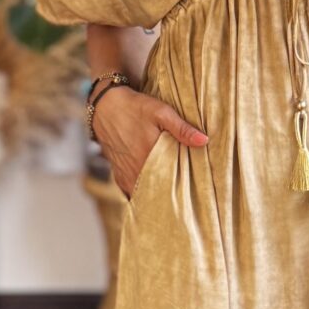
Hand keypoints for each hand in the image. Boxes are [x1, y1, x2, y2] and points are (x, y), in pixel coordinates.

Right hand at [93, 84, 208, 200]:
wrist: (105, 106)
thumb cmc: (134, 107)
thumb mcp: (161, 112)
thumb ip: (182, 128)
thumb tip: (204, 141)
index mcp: (148, 157)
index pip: (168, 184)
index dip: (179, 192)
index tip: (191, 196)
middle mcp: (135, 170)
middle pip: (155, 193)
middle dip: (168, 197)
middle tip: (182, 202)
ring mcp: (124, 174)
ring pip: (141, 194)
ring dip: (154, 196)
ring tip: (168, 200)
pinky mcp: (118, 174)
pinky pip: (130, 191)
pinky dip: (140, 193)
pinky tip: (151, 193)